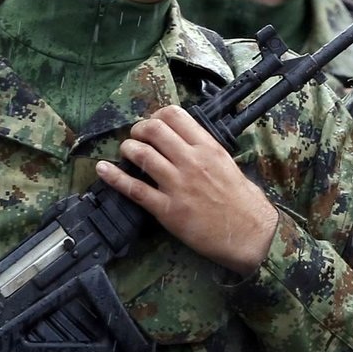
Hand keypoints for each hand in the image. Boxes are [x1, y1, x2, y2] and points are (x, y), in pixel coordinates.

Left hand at [96, 107, 279, 276]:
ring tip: (127, 151)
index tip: (154, 123)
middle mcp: (192, 162)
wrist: (249, 235)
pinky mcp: (167, 209)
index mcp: (210, 149)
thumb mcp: (231, 167)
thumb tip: (189, 146)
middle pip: (154, 130)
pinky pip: (134, 189)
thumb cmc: (246, 204)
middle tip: (137, 136)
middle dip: (139, 129)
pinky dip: (113, 177)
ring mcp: (178, 185)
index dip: (158, 116)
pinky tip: (102, 169)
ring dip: (128, 149)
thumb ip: (208, 154)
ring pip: (141, 155)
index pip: (176, 116)